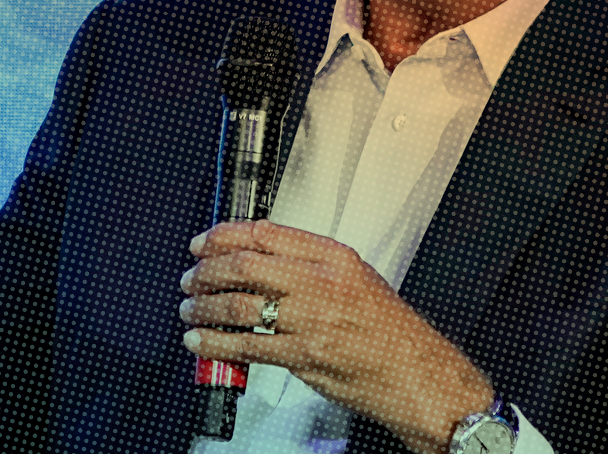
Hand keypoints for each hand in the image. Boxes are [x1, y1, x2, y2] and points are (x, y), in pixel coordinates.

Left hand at [178, 220, 493, 453]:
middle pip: (245, 265)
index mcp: (333, 257)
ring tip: (190, 309)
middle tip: (191, 277)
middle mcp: (321, 283)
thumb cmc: (390, 331)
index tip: (204, 243)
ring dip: (204, 308)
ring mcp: (311, 320)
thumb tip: (259, 260)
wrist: (417, 374)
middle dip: (207, 271)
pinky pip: (246, 346)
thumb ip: (309, 266)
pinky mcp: (304, 356)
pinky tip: (202, 342)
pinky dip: (215, 344)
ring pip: (239, 306)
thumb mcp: (355, 278)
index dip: (223, 236)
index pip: (265, 232)